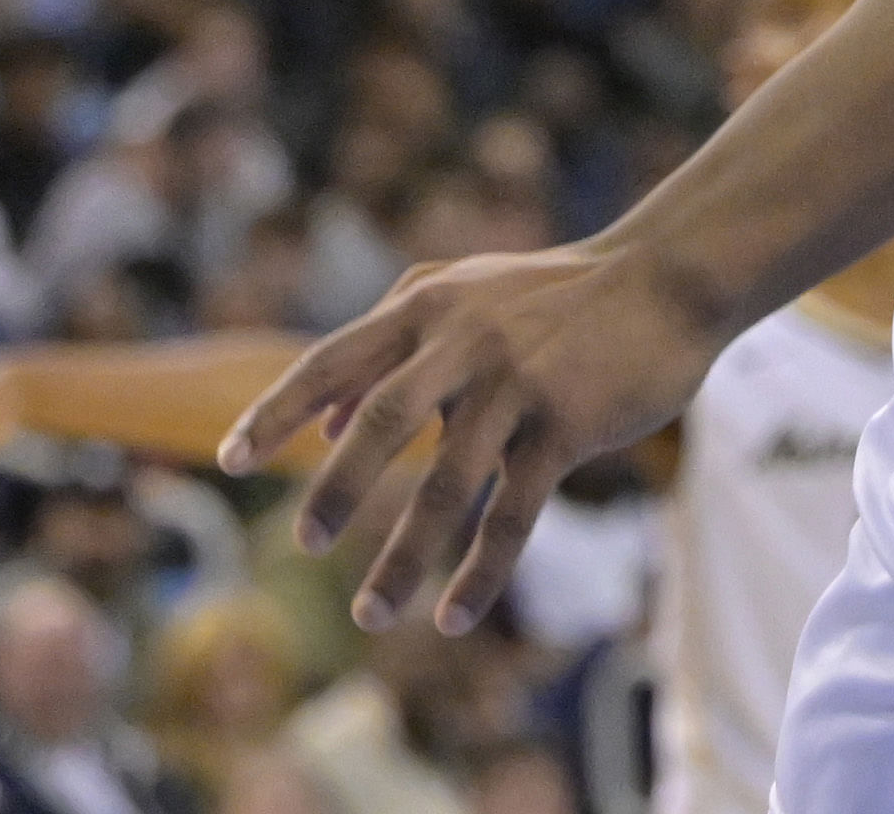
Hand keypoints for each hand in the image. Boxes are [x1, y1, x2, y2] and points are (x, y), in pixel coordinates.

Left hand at [225, 241, 720, 632]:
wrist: (666, 277)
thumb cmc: (557, 293)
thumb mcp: (465, 293)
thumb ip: (389, 341)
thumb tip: (319, 425)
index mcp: (427, 306)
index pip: (333, 360)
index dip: (277, 410)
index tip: (227, 460)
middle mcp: (465, 341)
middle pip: (382, 421)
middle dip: (338, 488)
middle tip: (304, 541)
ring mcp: (518, 383)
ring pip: (447, 483)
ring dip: (406, 555)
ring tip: (371, 613)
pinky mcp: (567, 423)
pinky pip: (514, 509)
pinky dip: (481, 568)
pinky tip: (453, 615)